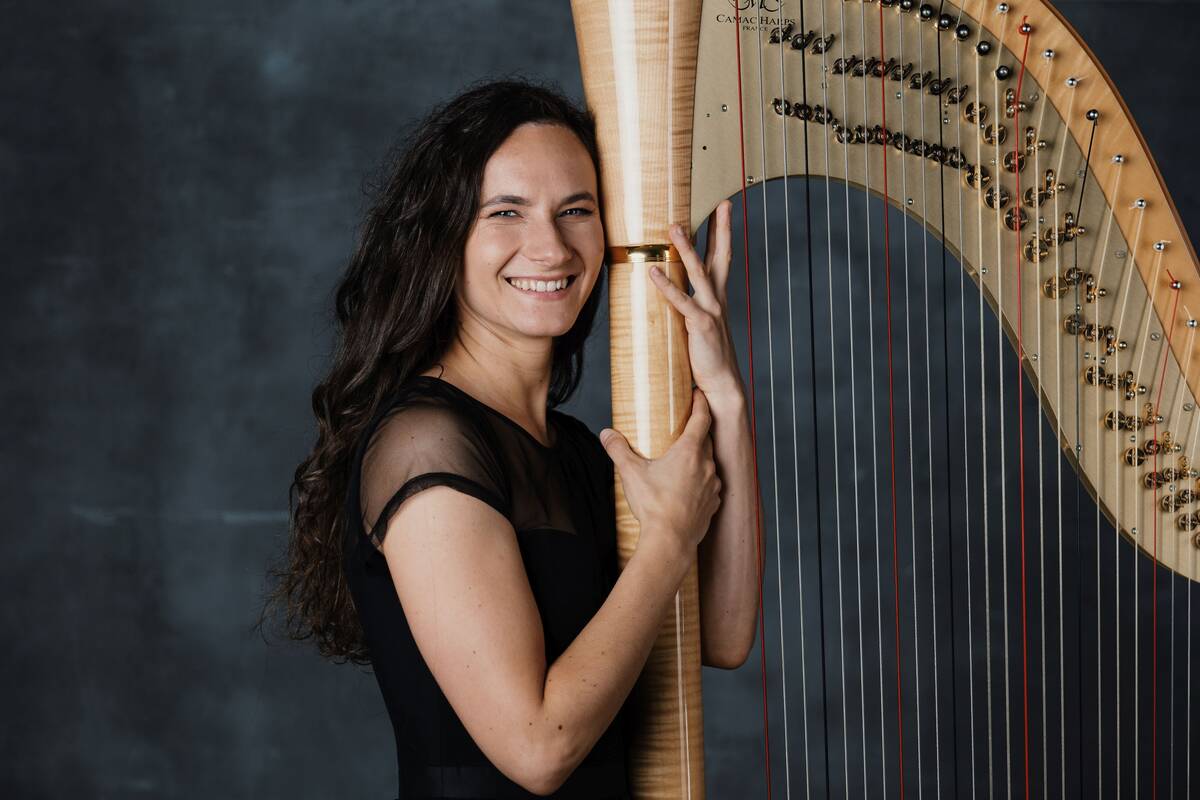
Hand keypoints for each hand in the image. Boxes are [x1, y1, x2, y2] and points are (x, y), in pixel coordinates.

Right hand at [599, 389, 721, 559]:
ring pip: (709, 463)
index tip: (698, 394)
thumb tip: (607, 434)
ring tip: (684, 459)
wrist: (670, 541)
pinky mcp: (713, 503)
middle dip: (698, 430)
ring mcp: (713, 485)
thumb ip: (618, 450)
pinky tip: (689, 486)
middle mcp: (706, 465)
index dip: (701, 403)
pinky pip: (710, 485)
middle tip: (686, 424)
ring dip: (700, 458)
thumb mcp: (631, 473)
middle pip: (706, 439)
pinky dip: (702, 481)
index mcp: (690, 452)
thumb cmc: (654, 505)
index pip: (702, 418)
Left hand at [650, 199, 744, 403]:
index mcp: (718, 298)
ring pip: (699, 272)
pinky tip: (653, 272)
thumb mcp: (700, 326)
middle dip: (722, 229)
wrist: (722, 384)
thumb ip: (689, 308)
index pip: (722, 258)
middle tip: (724, 204)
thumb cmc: (708, 357)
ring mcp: (711, 310)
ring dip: (686, 248)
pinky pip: (681, 302)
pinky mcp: (701, 325)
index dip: (723, 233)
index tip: (724, 210)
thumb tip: (672, 296)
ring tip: (674, 228)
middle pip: (720, 256)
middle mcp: (718, 299)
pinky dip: (667, 286)